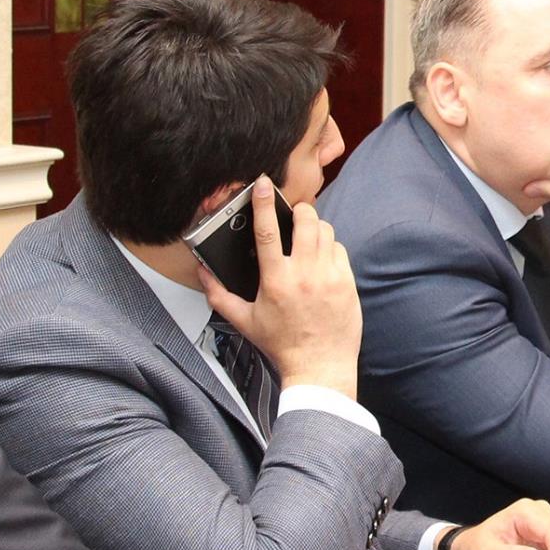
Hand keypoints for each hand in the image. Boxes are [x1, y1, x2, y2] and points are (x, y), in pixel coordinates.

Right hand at [197, 178, 360, 397]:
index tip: (262, 183)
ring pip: (325, 232)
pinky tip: (321, 259)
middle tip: (294, 215)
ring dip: (315, 228)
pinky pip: (339, 249)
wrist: (319, 366)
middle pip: (306, 221)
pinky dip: (330, 248)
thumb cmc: (281, 345)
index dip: (263, 203)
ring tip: (306, 238)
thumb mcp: (244, 321)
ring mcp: (329, 277)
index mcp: (275, 280)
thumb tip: (202, 274)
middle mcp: (304, 274)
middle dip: (299, 211)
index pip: (267, 232)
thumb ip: (219, 295)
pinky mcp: (347, 283)